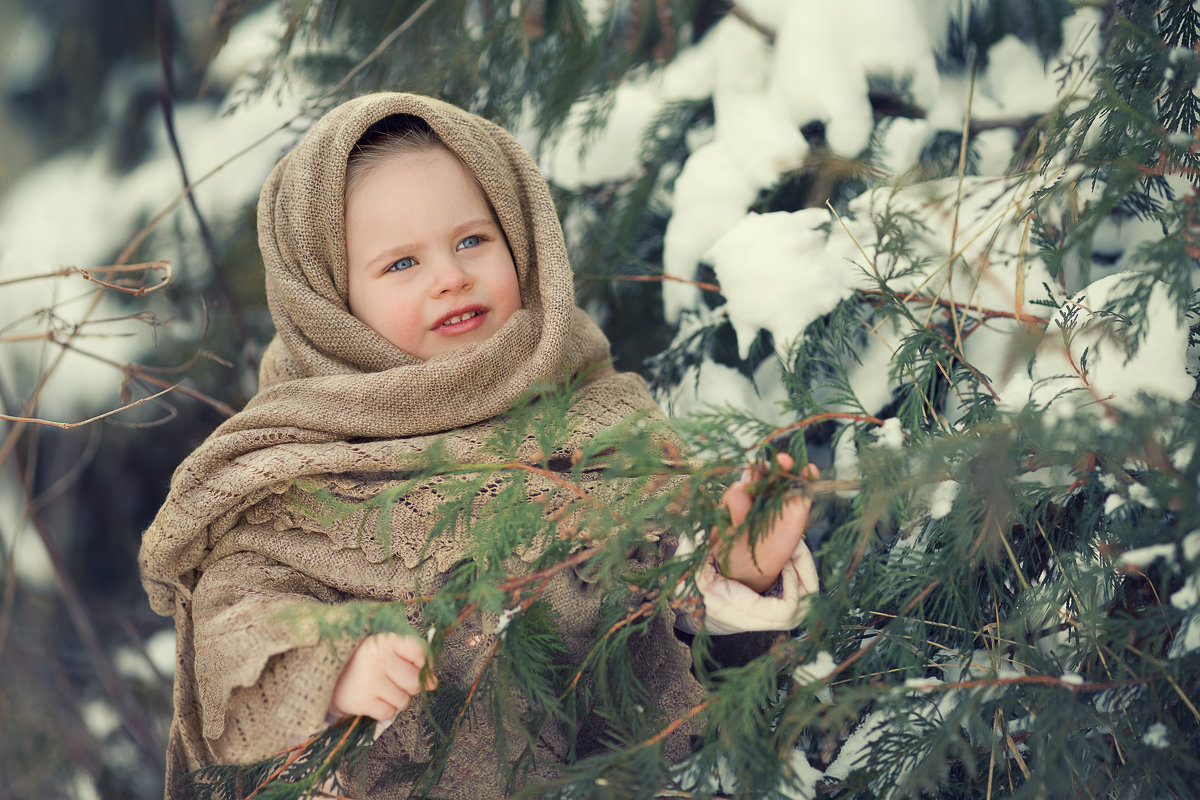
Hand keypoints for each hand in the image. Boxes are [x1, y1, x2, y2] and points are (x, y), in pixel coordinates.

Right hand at [329, 633, 437, 720]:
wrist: (326, 675)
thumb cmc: (366, 662)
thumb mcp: (386, 650)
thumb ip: (412, 660)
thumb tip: (433, 684)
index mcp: (386, 640)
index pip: (420, 652)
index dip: (424, 664)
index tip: (415, 667)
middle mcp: (379, 658)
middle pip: (415, 681)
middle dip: (409, 686)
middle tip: (394, 681)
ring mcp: (369, 680)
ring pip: (404, 700)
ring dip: (396, 699)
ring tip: (380, 689)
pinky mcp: (361, 701)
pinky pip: (389, 713)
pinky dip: (384, 710)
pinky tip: (372, 699)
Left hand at [715, 453, 817, 593]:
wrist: (751, 570)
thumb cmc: (732, 547)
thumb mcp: (725, 530)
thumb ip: (734, 509)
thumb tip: (741, 485)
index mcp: (741, 494)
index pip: (746, 478)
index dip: (752, 471)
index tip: (752, 471)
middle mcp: (761, 493)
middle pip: (768, 471)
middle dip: (772, 464)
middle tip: (776, 462)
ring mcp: (780, 499)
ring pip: (786, 476)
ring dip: (789, 465)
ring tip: (788, 463)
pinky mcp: (797, 508)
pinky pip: (804, 490)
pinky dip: (808, 477)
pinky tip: (809, 471)